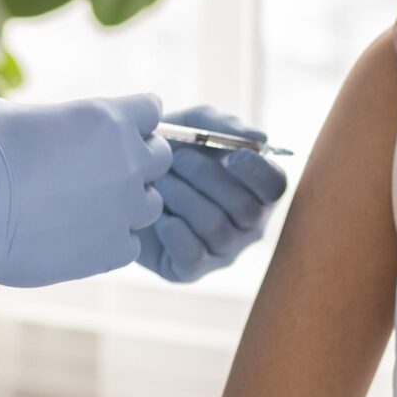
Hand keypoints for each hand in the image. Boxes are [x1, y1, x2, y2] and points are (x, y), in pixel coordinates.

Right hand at [0, 93, 171, 296]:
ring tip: (88, 205)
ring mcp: (124, 210)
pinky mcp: (112, 251)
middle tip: (101, 169)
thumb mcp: (15, 113)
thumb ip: (54, 119)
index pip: (151, 110)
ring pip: (149, 204)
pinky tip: (80, 234)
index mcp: (109, 120)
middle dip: (136, 160)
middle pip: (160, 157)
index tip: (112, 130)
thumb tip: (54, 130)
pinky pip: (130, 243)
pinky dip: (111, 239)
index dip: (132, 118)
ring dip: (127, 203)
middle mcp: (128, 163)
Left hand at [138, 104, 288, 282]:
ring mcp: (222, 251)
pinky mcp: (191, 270)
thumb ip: (225, 126)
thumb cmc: (169, 150)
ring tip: (159, 181)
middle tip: (176, 159)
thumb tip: (260, 139)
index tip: (233, 155)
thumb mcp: (195, 126)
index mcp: (256, 188)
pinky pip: (192, 254)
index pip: (275, 187)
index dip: (258, 172)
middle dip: (206, 177)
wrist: (121, 181)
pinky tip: (158, 213)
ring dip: (182, 197)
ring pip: (216, 227)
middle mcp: (248, 224)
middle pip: (246, 208)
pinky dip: (172, 229)